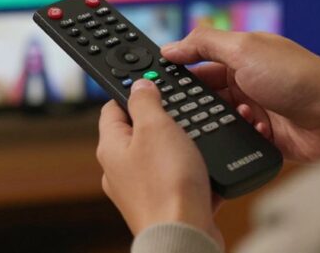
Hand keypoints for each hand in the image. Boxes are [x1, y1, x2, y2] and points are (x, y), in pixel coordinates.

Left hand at [97, 79, 224, 247]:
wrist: (185, 236)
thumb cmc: (167, 185)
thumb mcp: (156, 127)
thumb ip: (145, 101)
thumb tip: (138, 85)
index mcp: (111, 147)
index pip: (112, 108)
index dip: (131, 92)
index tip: (150, 84)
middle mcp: (121, 170)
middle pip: (138, 133)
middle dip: (162, 119)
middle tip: (180, 110)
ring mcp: (142, 190)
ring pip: (162, 157)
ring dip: (182, 146)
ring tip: (198, 139)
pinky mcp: (165, 205)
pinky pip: (179, 180)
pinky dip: (194, 172)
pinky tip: (208, 167)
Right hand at [162, 29, 319, 162]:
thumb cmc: (301, 78)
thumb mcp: (245, 49)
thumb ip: (204, 44)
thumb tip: (171, 46)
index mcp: (242, 54)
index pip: (199, 60)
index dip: (179, 69)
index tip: (157, 79)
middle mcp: (248, 80)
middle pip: (206, 93)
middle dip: (197, 100)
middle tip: (182, 107)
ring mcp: (257, 109)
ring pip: (219, 118)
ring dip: (220, 119)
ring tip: (228, 117)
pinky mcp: (265, 136)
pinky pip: (237, 139)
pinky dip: (238, 136)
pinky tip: (250, 129)